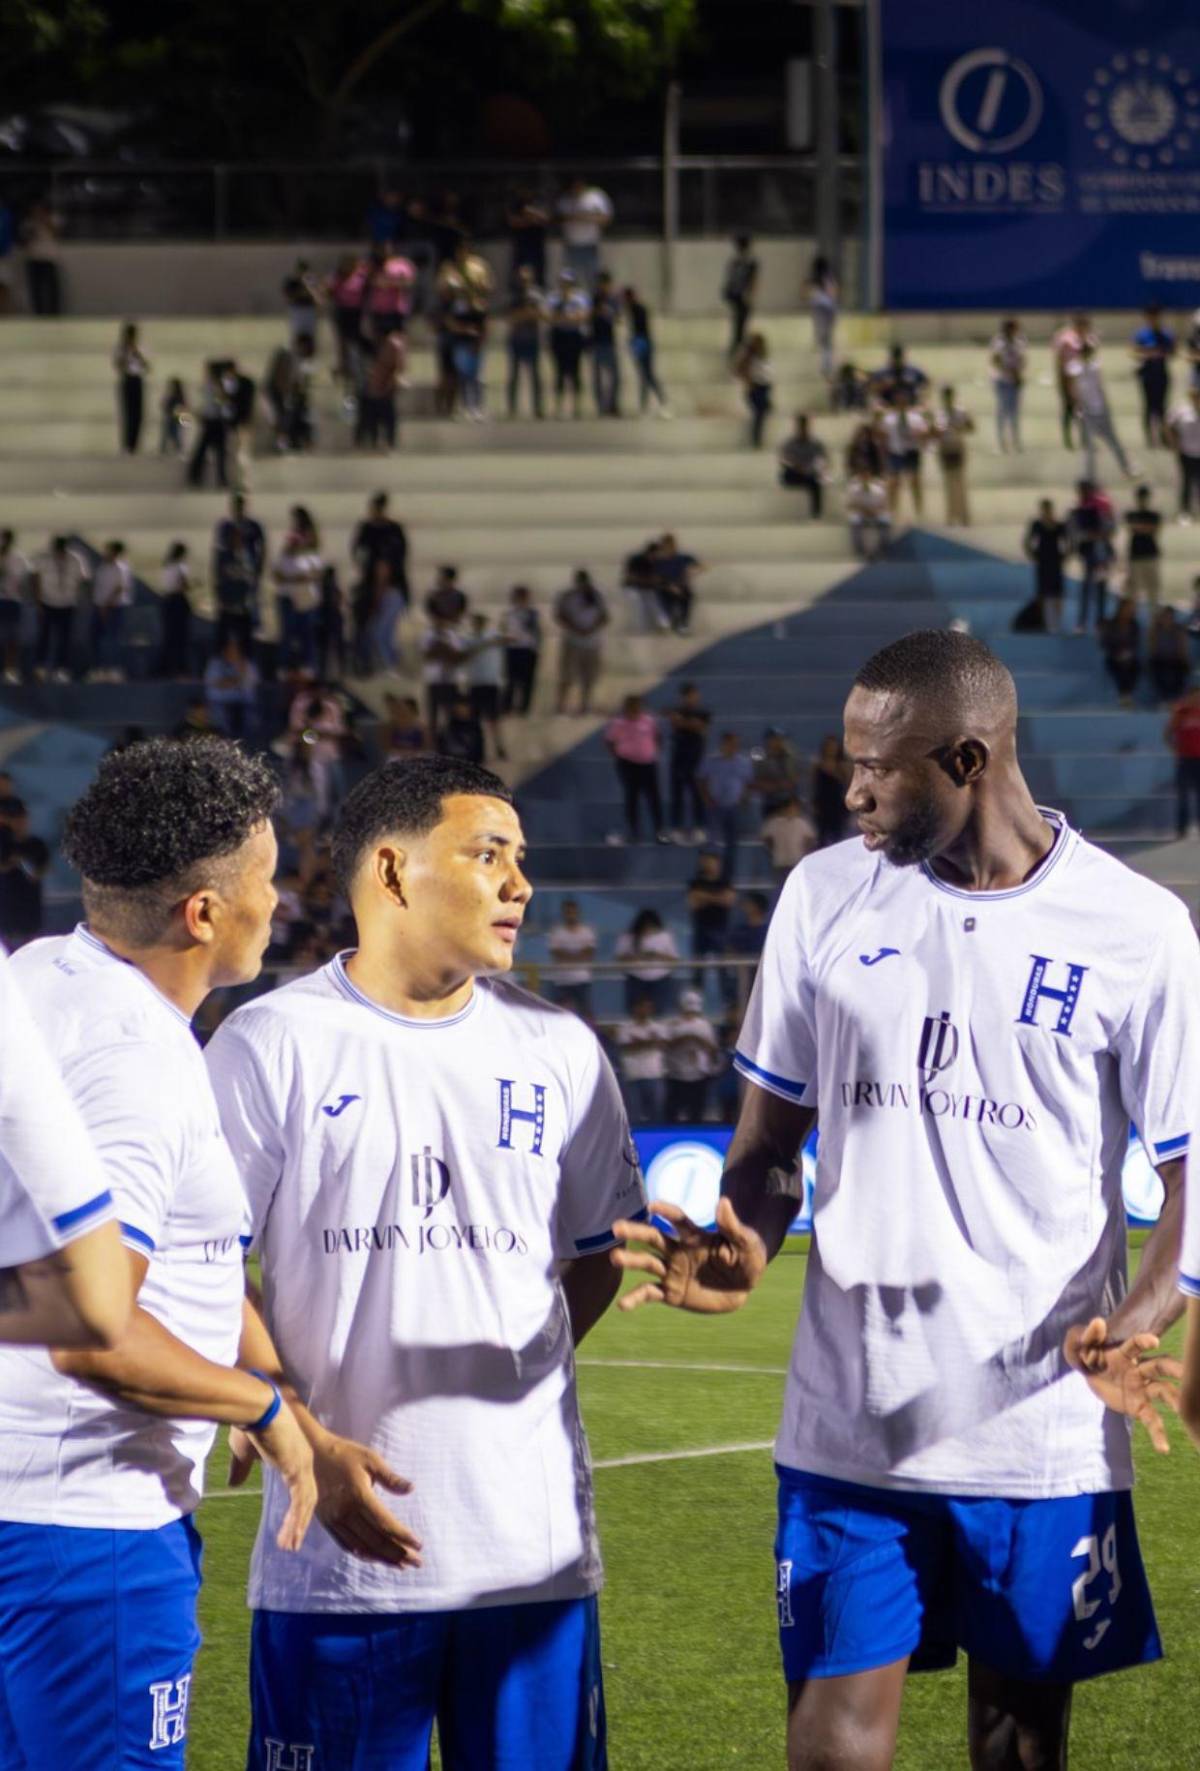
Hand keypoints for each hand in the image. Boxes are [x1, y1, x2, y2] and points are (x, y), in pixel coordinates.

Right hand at [246, 1400, 317, 1549]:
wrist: (254, 1405)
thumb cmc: (250, 1422)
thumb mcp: (243, 1451)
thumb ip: (241, 1467)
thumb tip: (234, 1484)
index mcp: (293, 1455)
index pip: (300, 1487)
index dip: (296, 1508)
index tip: (289, 1527)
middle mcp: (303, 1460)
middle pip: (307, 1498)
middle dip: (299, 1522)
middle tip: (290, 1544)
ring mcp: (303, 1464)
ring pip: (306, 1503)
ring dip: (298, 1526)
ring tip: (289, 1546)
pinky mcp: (297, 1468)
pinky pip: (301, 1500)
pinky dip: (297, 1520)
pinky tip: (292, 1536)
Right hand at [311, 1433, 421, 1568]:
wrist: (310, 1455)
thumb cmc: (344, 1453)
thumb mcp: (370, 1459)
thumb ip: (390, 1478)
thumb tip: (411, 1489)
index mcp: (358, 1496)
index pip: (385, 1523)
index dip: (403, 1536)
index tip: (419, 1544)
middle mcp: (345, 1512)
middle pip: (376, 1540)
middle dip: (398, 1553)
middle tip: (417, 1562)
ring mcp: (334, 1520)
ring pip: (362, 1547)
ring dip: (383, 1558)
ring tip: (401, 1564)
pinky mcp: (327, 1523)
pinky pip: (347, 1545)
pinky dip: (364, 1554)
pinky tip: (376, 1558)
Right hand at [610, 1196, 767, 1314]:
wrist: (745, 1288)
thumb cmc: (747, 1259)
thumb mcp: (746, 1243)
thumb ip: (732, 1226)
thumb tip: (723, 1200)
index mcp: (695, 1237)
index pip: (677, 1220)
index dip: (666, 1212)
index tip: (653, 1206)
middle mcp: (678, 1252)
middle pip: (653, 1238)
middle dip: (635, 1231)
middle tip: (616, 1227)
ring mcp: (673, 1272)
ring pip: (647, 1264)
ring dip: (630, 1261)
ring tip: (614, 1259)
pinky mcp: (671, 1293)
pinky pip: (650, 1294)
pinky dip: (635, 1299)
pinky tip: (622, 1305)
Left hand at [1063, 1317, 1182, 1453]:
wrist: (1087, 1375)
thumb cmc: (1086, 1354)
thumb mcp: (1079, 1345)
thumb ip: (1088, 1336)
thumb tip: (1098, 1322)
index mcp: (1124, 1353)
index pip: (1135, 1346)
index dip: (1143, 1342)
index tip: (1154, 1341)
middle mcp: (1140, 1369)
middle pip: (1160, 1366)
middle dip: (1174, 1369)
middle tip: (1188, 1376)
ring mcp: (1142, 1388)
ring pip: (1164, 1392)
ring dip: (1176, 1400)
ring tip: (1184, 1411)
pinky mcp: (1139, 1406)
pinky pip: (1152, 1420)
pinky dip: (1159, 1434)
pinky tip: (1164, 1449)